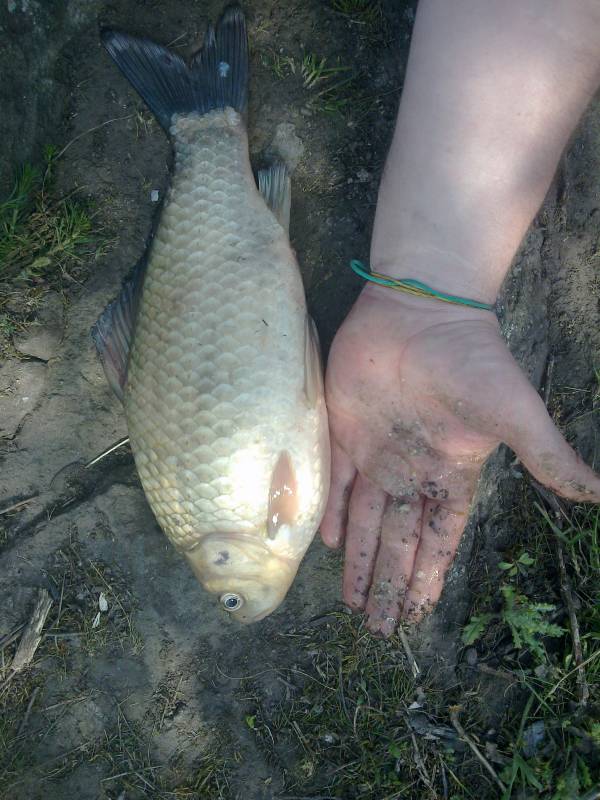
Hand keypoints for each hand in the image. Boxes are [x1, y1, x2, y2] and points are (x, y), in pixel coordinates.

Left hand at [321, 286, 599, 636]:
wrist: (421, 309)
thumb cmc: (470, 360)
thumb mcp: (514, 412)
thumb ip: (546, 455)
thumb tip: (598, 495)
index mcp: (449, 472)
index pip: (438, 539)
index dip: (429, 577)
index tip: (419, 615)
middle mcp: (410, 470)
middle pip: (399, 541)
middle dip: (390, 584)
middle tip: (379, 631)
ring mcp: (376, 452)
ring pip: (364, 521)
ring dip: (360, 561)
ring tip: (354, 605)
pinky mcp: (344, 431)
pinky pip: (336, 483)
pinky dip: (331, 514)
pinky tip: (328, 545)